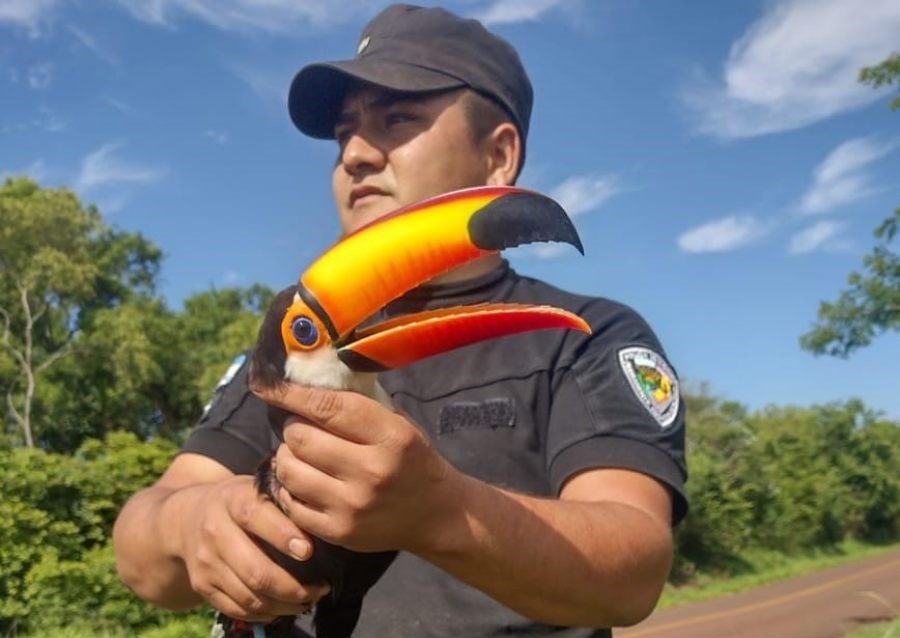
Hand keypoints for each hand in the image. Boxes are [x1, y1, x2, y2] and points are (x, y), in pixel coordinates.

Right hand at [169, 475, 330, 621]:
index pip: (256, 517)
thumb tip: (322, 522)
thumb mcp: (256, 489)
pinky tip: (285, 608)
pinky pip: (238, 609)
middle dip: (293, 587)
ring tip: (309, 600)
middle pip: (255, 571)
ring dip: (284, 605)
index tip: (308, 551)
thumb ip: (283, 501)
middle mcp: (215, 531)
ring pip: (249, 596)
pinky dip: (265, 614)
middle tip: (321, 588)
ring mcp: (206, 562)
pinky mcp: (202, 586)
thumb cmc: (238, 502)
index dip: (283, 536)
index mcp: (233, 500)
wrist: (185, 518)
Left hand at [252, 384, 458, 553]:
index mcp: (392, 437)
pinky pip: (291, 503)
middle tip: (300, 426)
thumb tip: (308, 382)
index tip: (270, 385)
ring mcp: (352, 506)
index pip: (328, 407)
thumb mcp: (399, 423)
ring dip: (286, 456)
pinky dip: (288, 487)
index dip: (292, 394)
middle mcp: (371, 472)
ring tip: (298, 453)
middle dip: (292, 427)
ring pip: (289, 470)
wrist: (435, 515)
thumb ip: (359, 405)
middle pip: (301, 439)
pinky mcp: (338, 532)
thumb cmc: (413, 460)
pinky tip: (301, 480)